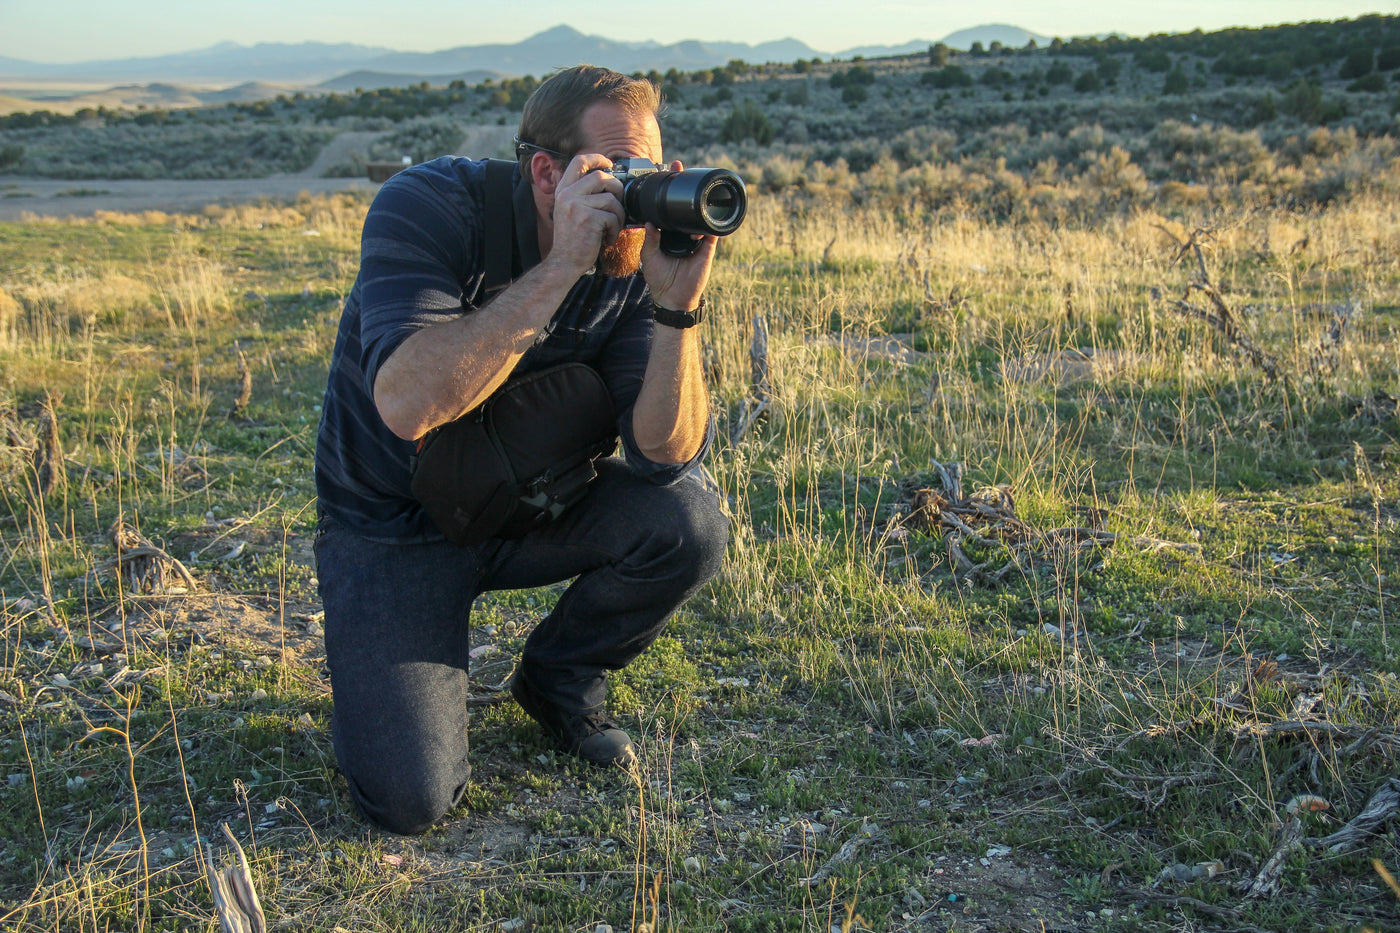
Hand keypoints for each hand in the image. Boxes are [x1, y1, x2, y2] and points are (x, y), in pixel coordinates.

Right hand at [546, 153, 625, 276]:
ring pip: (611, 199)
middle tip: (617, 205)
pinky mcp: (588, 219)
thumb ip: (581, 193)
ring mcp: (577, 206)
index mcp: (563, 190)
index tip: (609, 164)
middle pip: (601, 176)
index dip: (597, 159)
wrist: (564, 262)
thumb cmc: (572, 239)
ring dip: (618, 215)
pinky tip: (607, 239)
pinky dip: (615, 230)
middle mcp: (567, 194)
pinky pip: (613, 217)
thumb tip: (606, 178)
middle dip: (616, 190)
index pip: (579, 161)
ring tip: (612, 228)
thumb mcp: (569, 210)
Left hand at [640, 160, 715, 310]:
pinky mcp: (708, 248)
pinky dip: (710, 225)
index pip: (670, 206)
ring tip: (693, 184)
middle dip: (684, 185)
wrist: (672, 298)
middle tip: (678, 166)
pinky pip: (712, 233)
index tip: (665, 171)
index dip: (668, 190)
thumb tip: (649, 222)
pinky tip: (703, 216)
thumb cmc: (659, 278)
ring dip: (699, 199)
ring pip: (700, 215)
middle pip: (686, 205)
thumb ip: (650, 239)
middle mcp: (684, 231)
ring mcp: (697, 238)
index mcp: (669, 231)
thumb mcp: (648, 257)